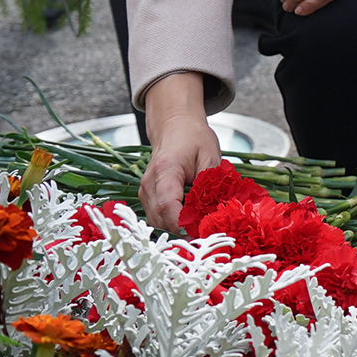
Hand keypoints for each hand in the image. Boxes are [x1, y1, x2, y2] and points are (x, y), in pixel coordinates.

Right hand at [139, 72, 220, 232]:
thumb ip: (209, 183)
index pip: (168, 206)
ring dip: (177, 227)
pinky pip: (157, 216)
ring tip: (199, 224)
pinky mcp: (147, 196)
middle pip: (161, 218)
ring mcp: (145, 191)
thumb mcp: (210, 155)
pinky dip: (172, 221)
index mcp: (166, 170)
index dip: (183, 224)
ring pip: (157, 221)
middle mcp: (149, 183)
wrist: (175, 126)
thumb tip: (210, 210)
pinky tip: (189, 217)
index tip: (202, 230)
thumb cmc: (193, 137)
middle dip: (183, 230)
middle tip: (205, 231)